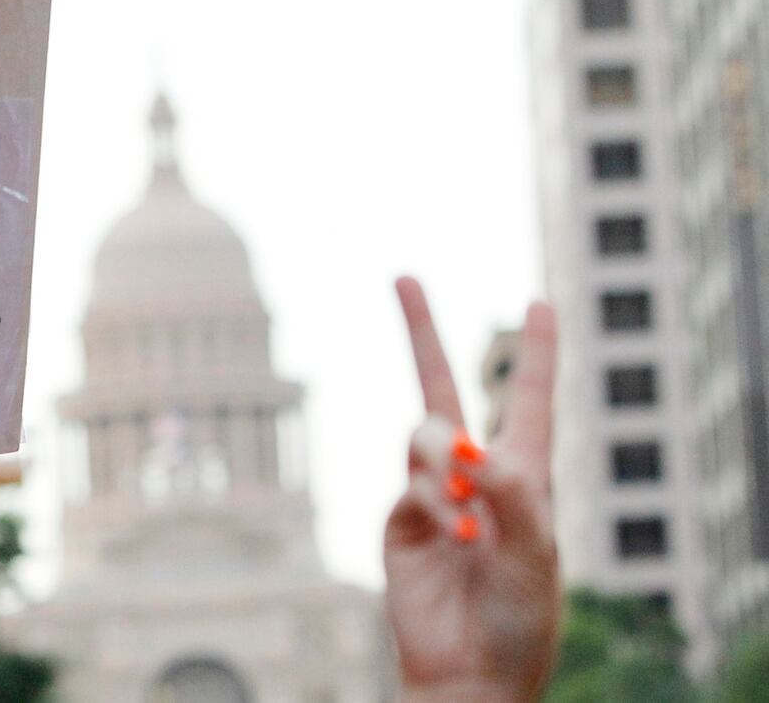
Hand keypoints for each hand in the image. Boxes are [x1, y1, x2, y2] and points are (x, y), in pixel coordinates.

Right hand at [385, 278, 559, 702]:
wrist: (466, 671)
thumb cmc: (518, 619)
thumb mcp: (537, 556)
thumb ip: (513, 496)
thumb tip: (476, 450)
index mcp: (525, 477)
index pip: (528, 397)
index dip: (537, 350)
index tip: (540, 301)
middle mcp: (475, 474)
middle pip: (445, 386)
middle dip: (422, 331)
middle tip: (402, 277)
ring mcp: (432, 493)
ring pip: (425, 433)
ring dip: (444, 460)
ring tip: (462, 513)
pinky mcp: (399, 518)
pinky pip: (409, 483)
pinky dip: (432, 504)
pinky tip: (451, 540)